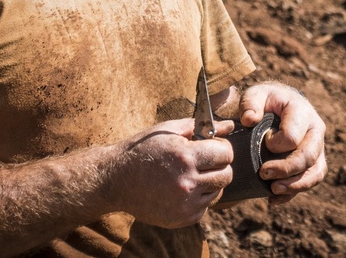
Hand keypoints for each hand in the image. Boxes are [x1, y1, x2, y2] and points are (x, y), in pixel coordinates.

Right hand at [113, 118, 234, 227]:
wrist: (116, 180)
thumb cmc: (142, 150)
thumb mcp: (168, 130)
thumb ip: (201, 127)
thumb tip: (229, 125)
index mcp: (184, 157)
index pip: (225, 154)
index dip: (222, 148)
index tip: (213, 147)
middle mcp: (187, 183)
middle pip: (226, 175)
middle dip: (220, 165)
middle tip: (206, 161)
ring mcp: (184, 204)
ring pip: (217, 192)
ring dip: (210, 182)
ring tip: (191, 174)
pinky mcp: (181, 219)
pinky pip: (204, 208)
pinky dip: (199, 198)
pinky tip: (182, 189)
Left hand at [238, 83, 326, 204]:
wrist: (280, 105)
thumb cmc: (267, 100)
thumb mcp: (256, 94)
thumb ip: (250, 103)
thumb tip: (249, 120)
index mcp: (302, 112)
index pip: (293, 136)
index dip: (276, 145)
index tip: (263, 143)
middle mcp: (315, 130)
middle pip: (308, 157)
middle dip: (286, 170)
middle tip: (263, 174)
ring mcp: (318, 147)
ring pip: (315, 173)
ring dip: (294, 186)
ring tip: (272, 191)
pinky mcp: (315, 161)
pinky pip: (311, 181)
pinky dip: (293, 193)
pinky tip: (274, 199)